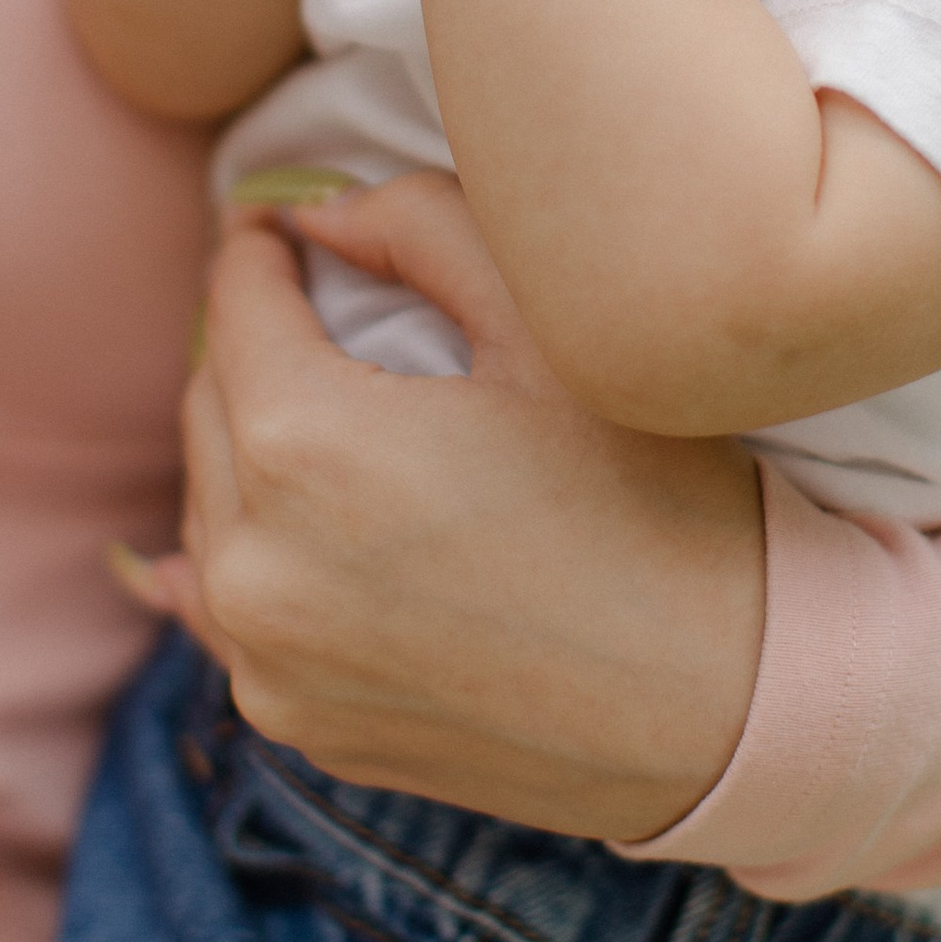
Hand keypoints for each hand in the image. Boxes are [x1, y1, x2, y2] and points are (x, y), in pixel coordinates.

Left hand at [157, 172, 763, 839]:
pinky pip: (227, 609)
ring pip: (214, 505)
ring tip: (331, 412)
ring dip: (250, 447)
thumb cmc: (656, 498)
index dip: (262, 249)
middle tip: (318, 308)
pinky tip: (275, 528)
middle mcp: (256, 564)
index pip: (236, 303)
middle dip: (257, 344)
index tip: (285, 227)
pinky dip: (250, 551)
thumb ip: (417, 228)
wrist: (730, 702)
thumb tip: (316, 219)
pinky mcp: (298, 722)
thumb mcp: (549, 328)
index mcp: (306, 443)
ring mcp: (267, 658)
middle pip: (211, 402)